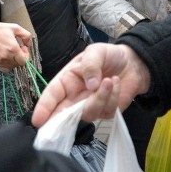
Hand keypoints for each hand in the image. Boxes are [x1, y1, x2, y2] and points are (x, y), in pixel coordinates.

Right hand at [0, 19, 31, 71]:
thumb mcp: (16, 27)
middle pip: (19, 64)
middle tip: (18, 49)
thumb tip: (28, 44)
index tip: (23, 48)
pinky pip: (6, 69)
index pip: (24, 61)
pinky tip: (8, 57)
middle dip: (21, 57)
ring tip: (12, 52)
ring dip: (15, 61)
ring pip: (13, 67)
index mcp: (13, 48)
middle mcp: (7, 56)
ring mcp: (0, 60)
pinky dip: (9, 65)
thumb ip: (26, 35)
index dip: (26, 55)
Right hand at [30, 43, 149, 127]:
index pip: (52, 95)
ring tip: (110, 79)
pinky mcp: (106, 111)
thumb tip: (90, 85)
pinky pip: (106, 112)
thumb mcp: (96, 51)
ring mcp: (90, 105)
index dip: (43, 108)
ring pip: (88, 113)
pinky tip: (116, 84)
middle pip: (63, 114)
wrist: (132, 62)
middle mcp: (75, 96)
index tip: (38, 120)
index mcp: (67, 80)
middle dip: (62, 120)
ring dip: (101, 97)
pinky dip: (113, 97)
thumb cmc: (109, 55)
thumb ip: (90, 65)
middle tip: (65, 119)